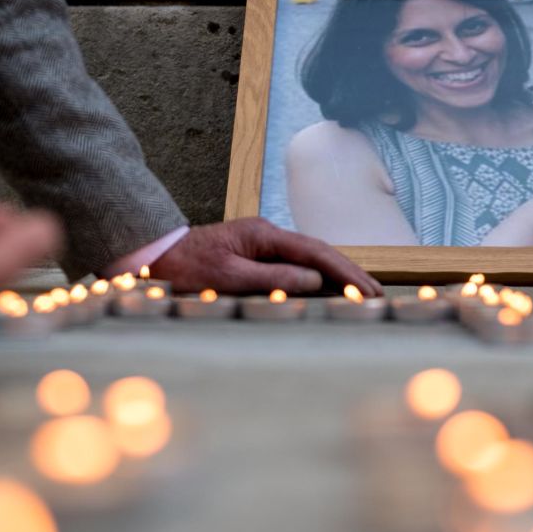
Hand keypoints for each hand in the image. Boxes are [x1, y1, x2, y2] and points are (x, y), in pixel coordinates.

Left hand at [149, 218, 381, 296]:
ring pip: (310, 259)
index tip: (367, 292)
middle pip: (320, 253)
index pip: (317, 252)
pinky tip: (329, 290)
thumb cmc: (187, 268)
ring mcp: (262, 244)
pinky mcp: (255, 256)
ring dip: (337, 276)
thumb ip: (274, 277)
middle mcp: (267, 235)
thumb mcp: (229, 276)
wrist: (155, 256)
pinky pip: (295, 266)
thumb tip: (315, 279)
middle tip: (376, 296)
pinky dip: (317, 279)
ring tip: (363, 294)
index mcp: (264, 235)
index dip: (346, 273)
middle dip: (350, 274)